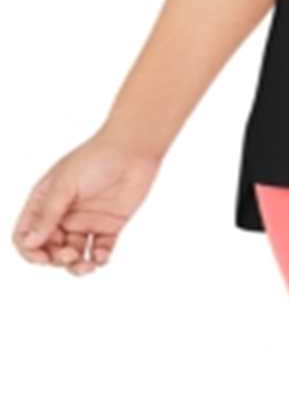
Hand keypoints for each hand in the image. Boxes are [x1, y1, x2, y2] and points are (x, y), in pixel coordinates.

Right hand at [11, 130, 161, 275]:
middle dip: (56, 259)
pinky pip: (100, 250)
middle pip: (50, 248)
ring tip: (86, 266)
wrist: (135, 149)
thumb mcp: (65, 184)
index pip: (27, 233)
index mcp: (46, 201)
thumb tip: (29, 243)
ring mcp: (86, 220)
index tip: (43, 258)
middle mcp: (64, 214)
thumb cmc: (97, 157)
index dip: (30, 250)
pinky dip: (99, 258)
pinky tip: (101, 257)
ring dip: (76, 266)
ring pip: (74, 254)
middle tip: (70, 256)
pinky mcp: (109, 225)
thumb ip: (48, 214)